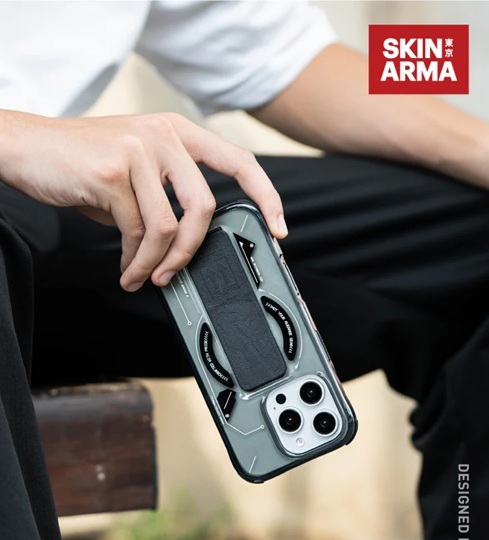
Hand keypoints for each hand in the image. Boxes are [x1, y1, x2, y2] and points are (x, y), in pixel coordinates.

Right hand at [0, 110, 286, 290]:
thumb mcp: (135, 174)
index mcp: (177, 133)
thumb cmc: (83, 165)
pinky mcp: (113, 171)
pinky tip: (126, 269)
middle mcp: (163, 135)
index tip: (279, 228)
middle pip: (204, 206)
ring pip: (168, 226)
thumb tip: (189, 246)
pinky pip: (137, 232)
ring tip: (141, 276)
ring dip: (156, 263)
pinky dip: (134, 261)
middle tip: (175, 274)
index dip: (266, 195)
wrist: (29, 149)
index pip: (238, 160)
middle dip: (192, 251)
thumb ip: (165, 197)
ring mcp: (139, 150)